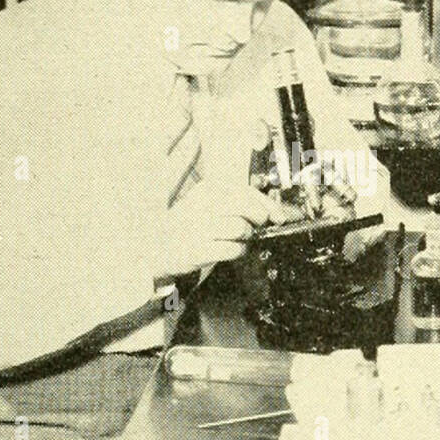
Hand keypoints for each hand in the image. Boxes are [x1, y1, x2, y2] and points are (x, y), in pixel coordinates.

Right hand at [156, 180, 284, 279]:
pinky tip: (227, 249)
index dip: (268, 205)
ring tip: (233, 238)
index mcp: (208, 189)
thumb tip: (281, 214)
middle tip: (254, 227)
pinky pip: (233, 248)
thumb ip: (245, 204)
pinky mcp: (197, 249)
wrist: (158, 247)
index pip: (247, 191)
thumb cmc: (193, 224)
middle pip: (247, 207)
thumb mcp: (214, 205)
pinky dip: (237, 250)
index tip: (278, 217)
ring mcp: (198, 227)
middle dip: (259, 219)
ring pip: (241, 228)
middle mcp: (203, 204)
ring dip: (245, 237)